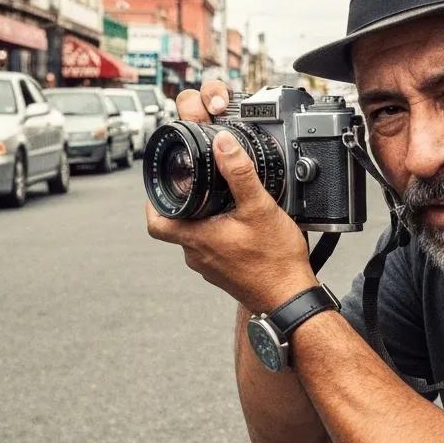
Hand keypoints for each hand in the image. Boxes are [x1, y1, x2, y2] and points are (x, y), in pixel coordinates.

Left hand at [146, 81, 315, 313]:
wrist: (291, 298)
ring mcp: (211, 268)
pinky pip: (214, 251)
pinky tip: (241, 229)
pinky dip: (220, 237)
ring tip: (224, 205)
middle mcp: (198, 256)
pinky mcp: (225, 275)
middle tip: (199, 188)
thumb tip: (223, 145)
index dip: (152, 203)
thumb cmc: (275, 261)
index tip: (159, 187)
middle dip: (187, 206)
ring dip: (206, 222)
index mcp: (197, 238)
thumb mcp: (258, 207)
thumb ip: (239, 173)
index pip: (156, 223)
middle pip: (177, 227)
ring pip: (197, 239)